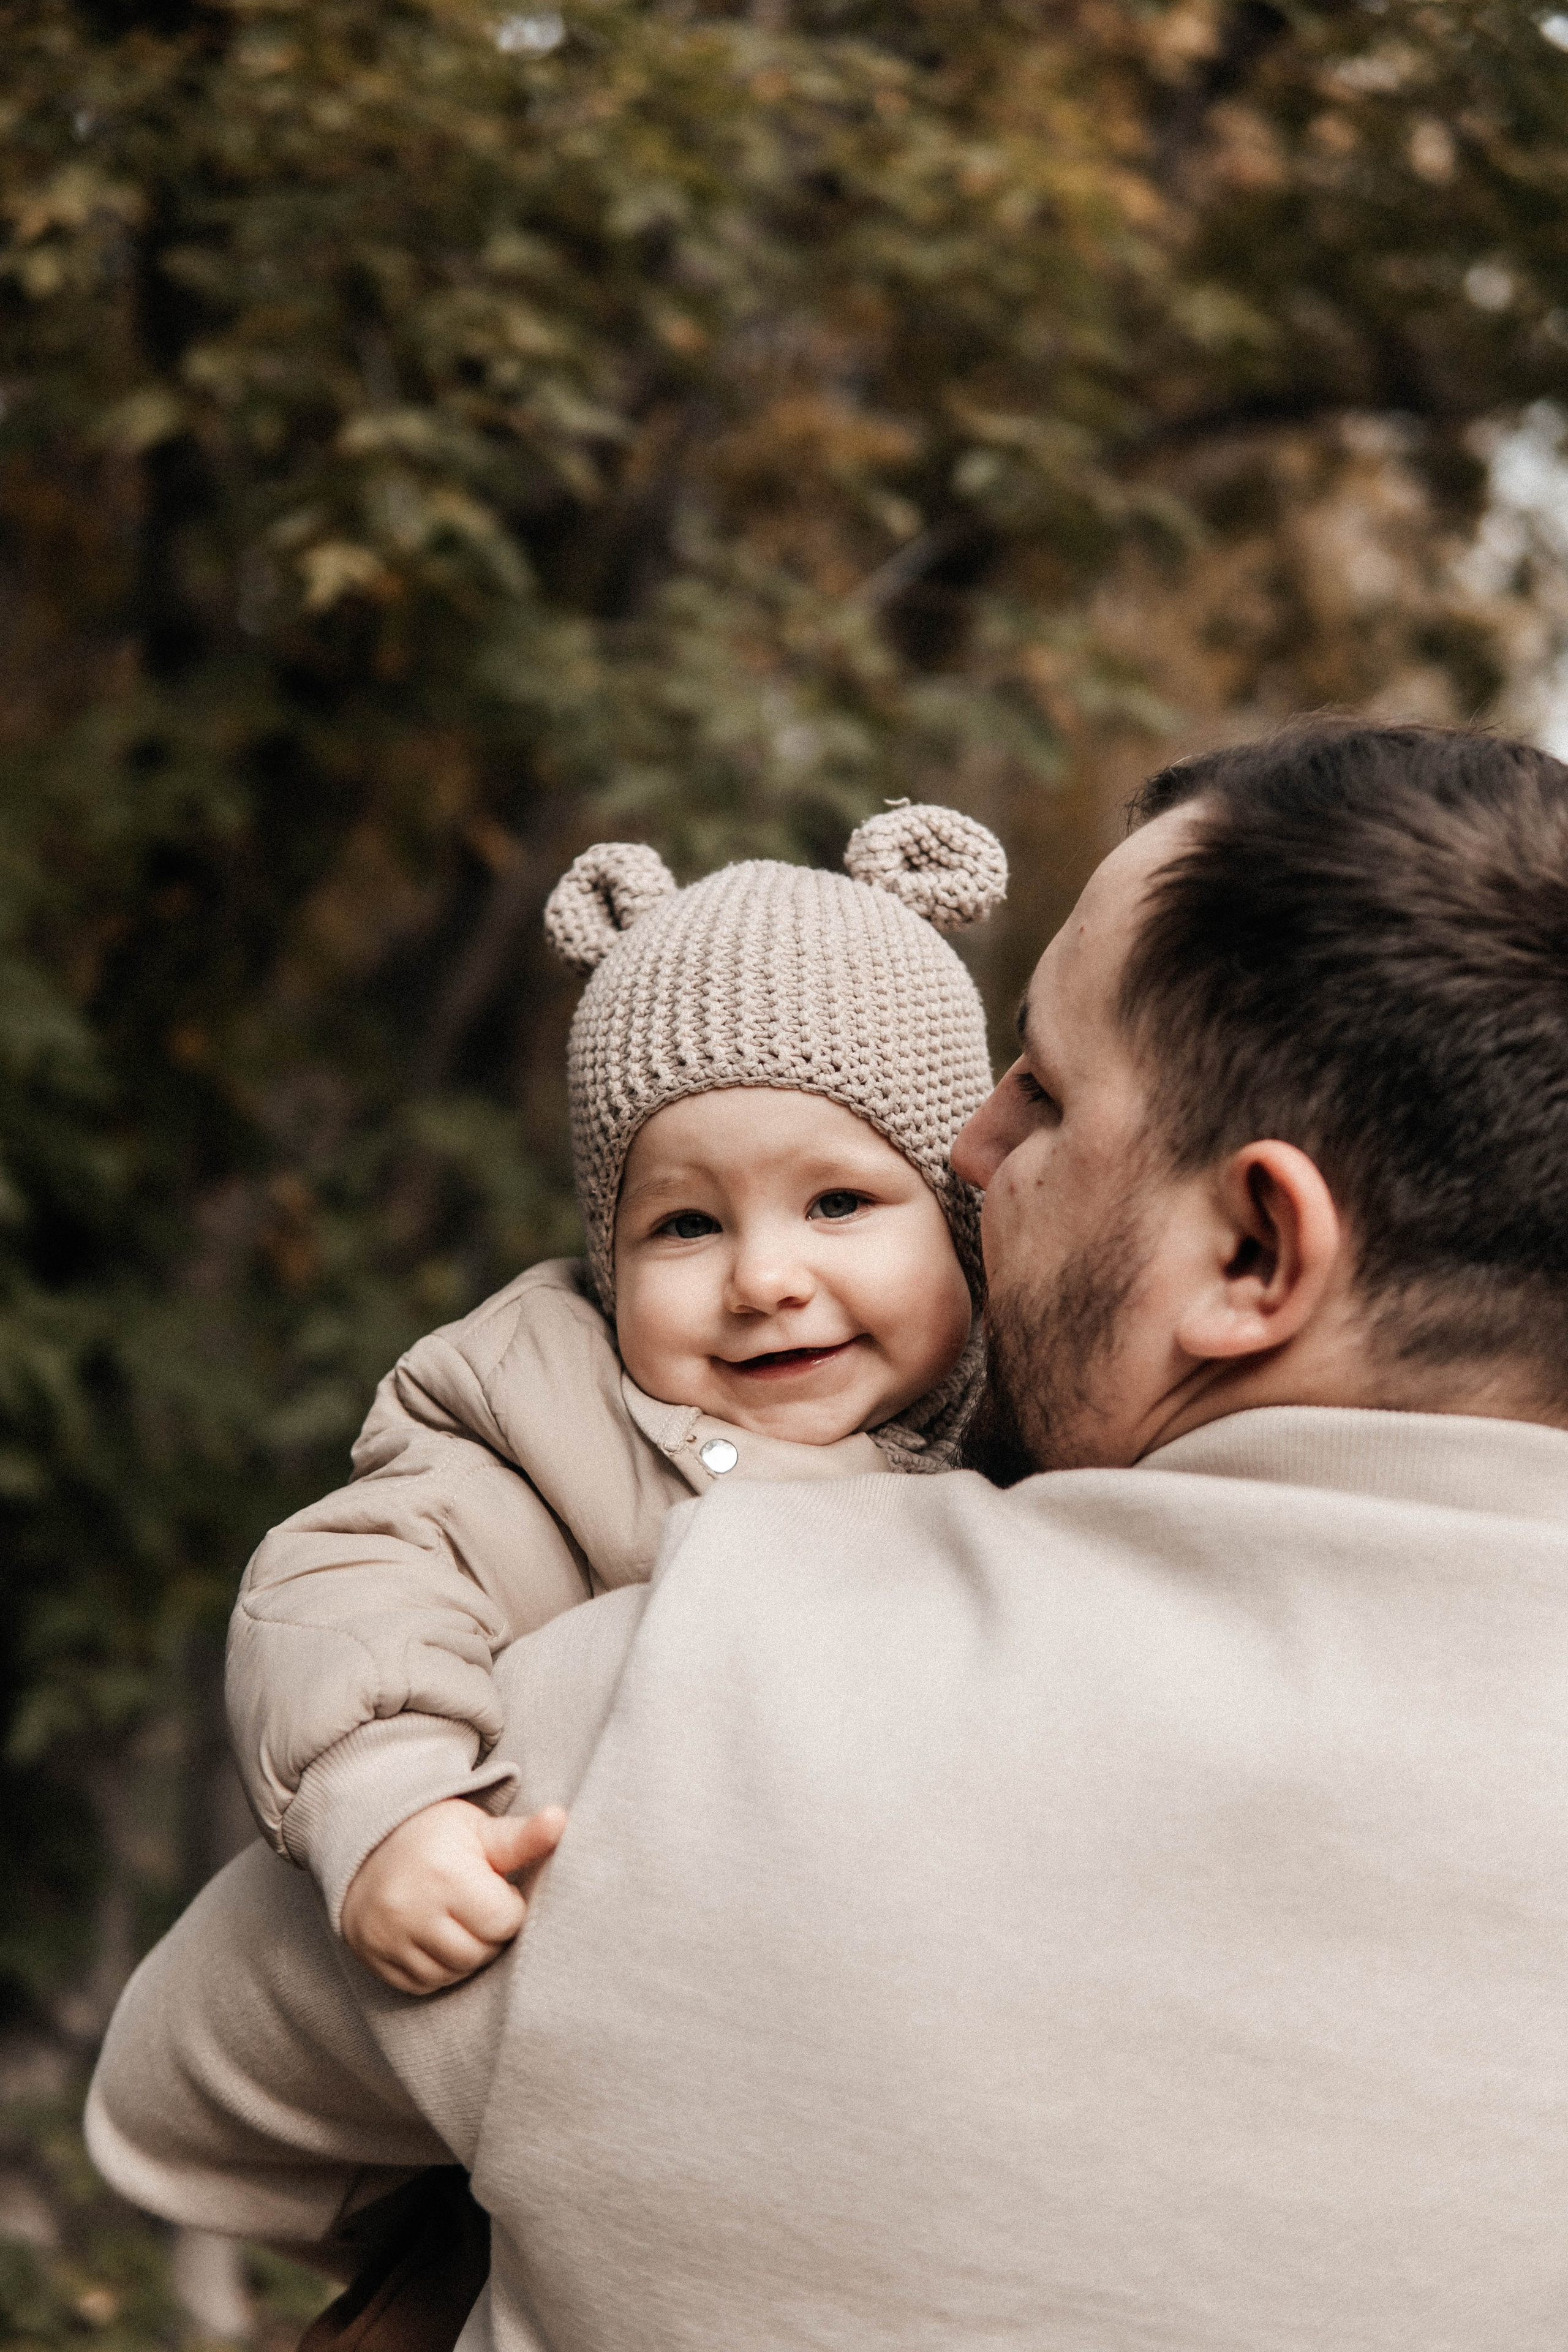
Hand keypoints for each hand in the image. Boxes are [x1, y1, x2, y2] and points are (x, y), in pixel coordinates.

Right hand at [340, 1798, 566, 1995]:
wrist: (366, 1842)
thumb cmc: (435, 1835)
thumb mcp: (478, 1828)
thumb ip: (521, 1836)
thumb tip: (560, 1819)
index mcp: (445, 1874)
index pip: (504, 1921)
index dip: (509, 1906)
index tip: (495, 1887)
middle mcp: (411, 1909)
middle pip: (479, 1953)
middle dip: (489, 1934)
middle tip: (477, 1905)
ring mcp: (388, 1937)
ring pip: (453, 1973)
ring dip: (466, 1953)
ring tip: (458, 1920)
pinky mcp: (373, 1957)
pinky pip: (423, 1984)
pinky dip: (437, 1968)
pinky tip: (436, 1937)